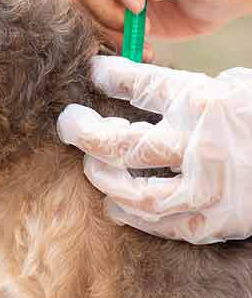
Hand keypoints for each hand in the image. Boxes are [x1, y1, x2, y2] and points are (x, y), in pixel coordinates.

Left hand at [57, 56, 251, 243]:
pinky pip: (162, 223)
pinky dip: (133, 215)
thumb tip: (126, 82)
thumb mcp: (229, 86)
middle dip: (84, 132)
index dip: (108, 77)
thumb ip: (182, 89)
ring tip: (90, 164)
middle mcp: (199, 143)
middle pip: (121, 142)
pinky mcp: (215, 220)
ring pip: (135, 189)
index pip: (139, 85)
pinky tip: (114, 204)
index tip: (92, 74)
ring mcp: (206, 186)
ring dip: (103, 177)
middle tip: (67, 123)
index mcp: (204, 100)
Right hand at [64, 0, 251, 55]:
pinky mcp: (106, 10)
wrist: (218, 1)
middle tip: (138, 18)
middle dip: (103, 3)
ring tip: (144, 35)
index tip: (137, 0)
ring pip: (78, 2)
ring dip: (105, 24)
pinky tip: (141, 47)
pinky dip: (111, 40)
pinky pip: (91, 25)